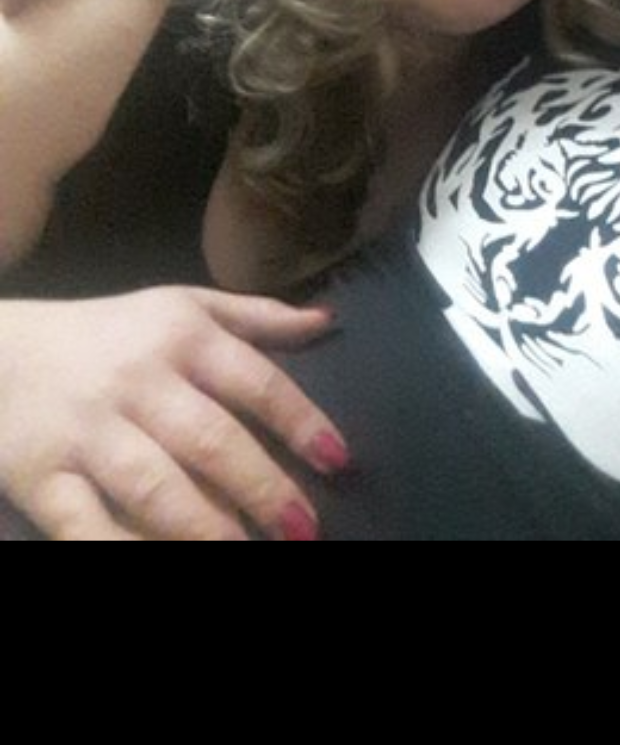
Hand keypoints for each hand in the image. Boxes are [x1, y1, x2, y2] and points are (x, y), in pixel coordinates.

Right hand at [0, 288, 348, 540]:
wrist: (0, 351)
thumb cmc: (109, 334)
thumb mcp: (180, 305)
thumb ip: (254, 316)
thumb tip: (327, 320)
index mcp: (179, 335)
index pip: (253, 379)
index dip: (299, 420)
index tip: (338, 460)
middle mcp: (138, 381)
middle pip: (211, 439)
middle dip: (263, 488)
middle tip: (304, 529)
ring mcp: (88, 432)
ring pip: (154, 486)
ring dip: (207, 528)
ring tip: (246, 554)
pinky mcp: (43, 478)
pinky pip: (86, 525)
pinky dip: (123, 549)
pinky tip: (160, 563)